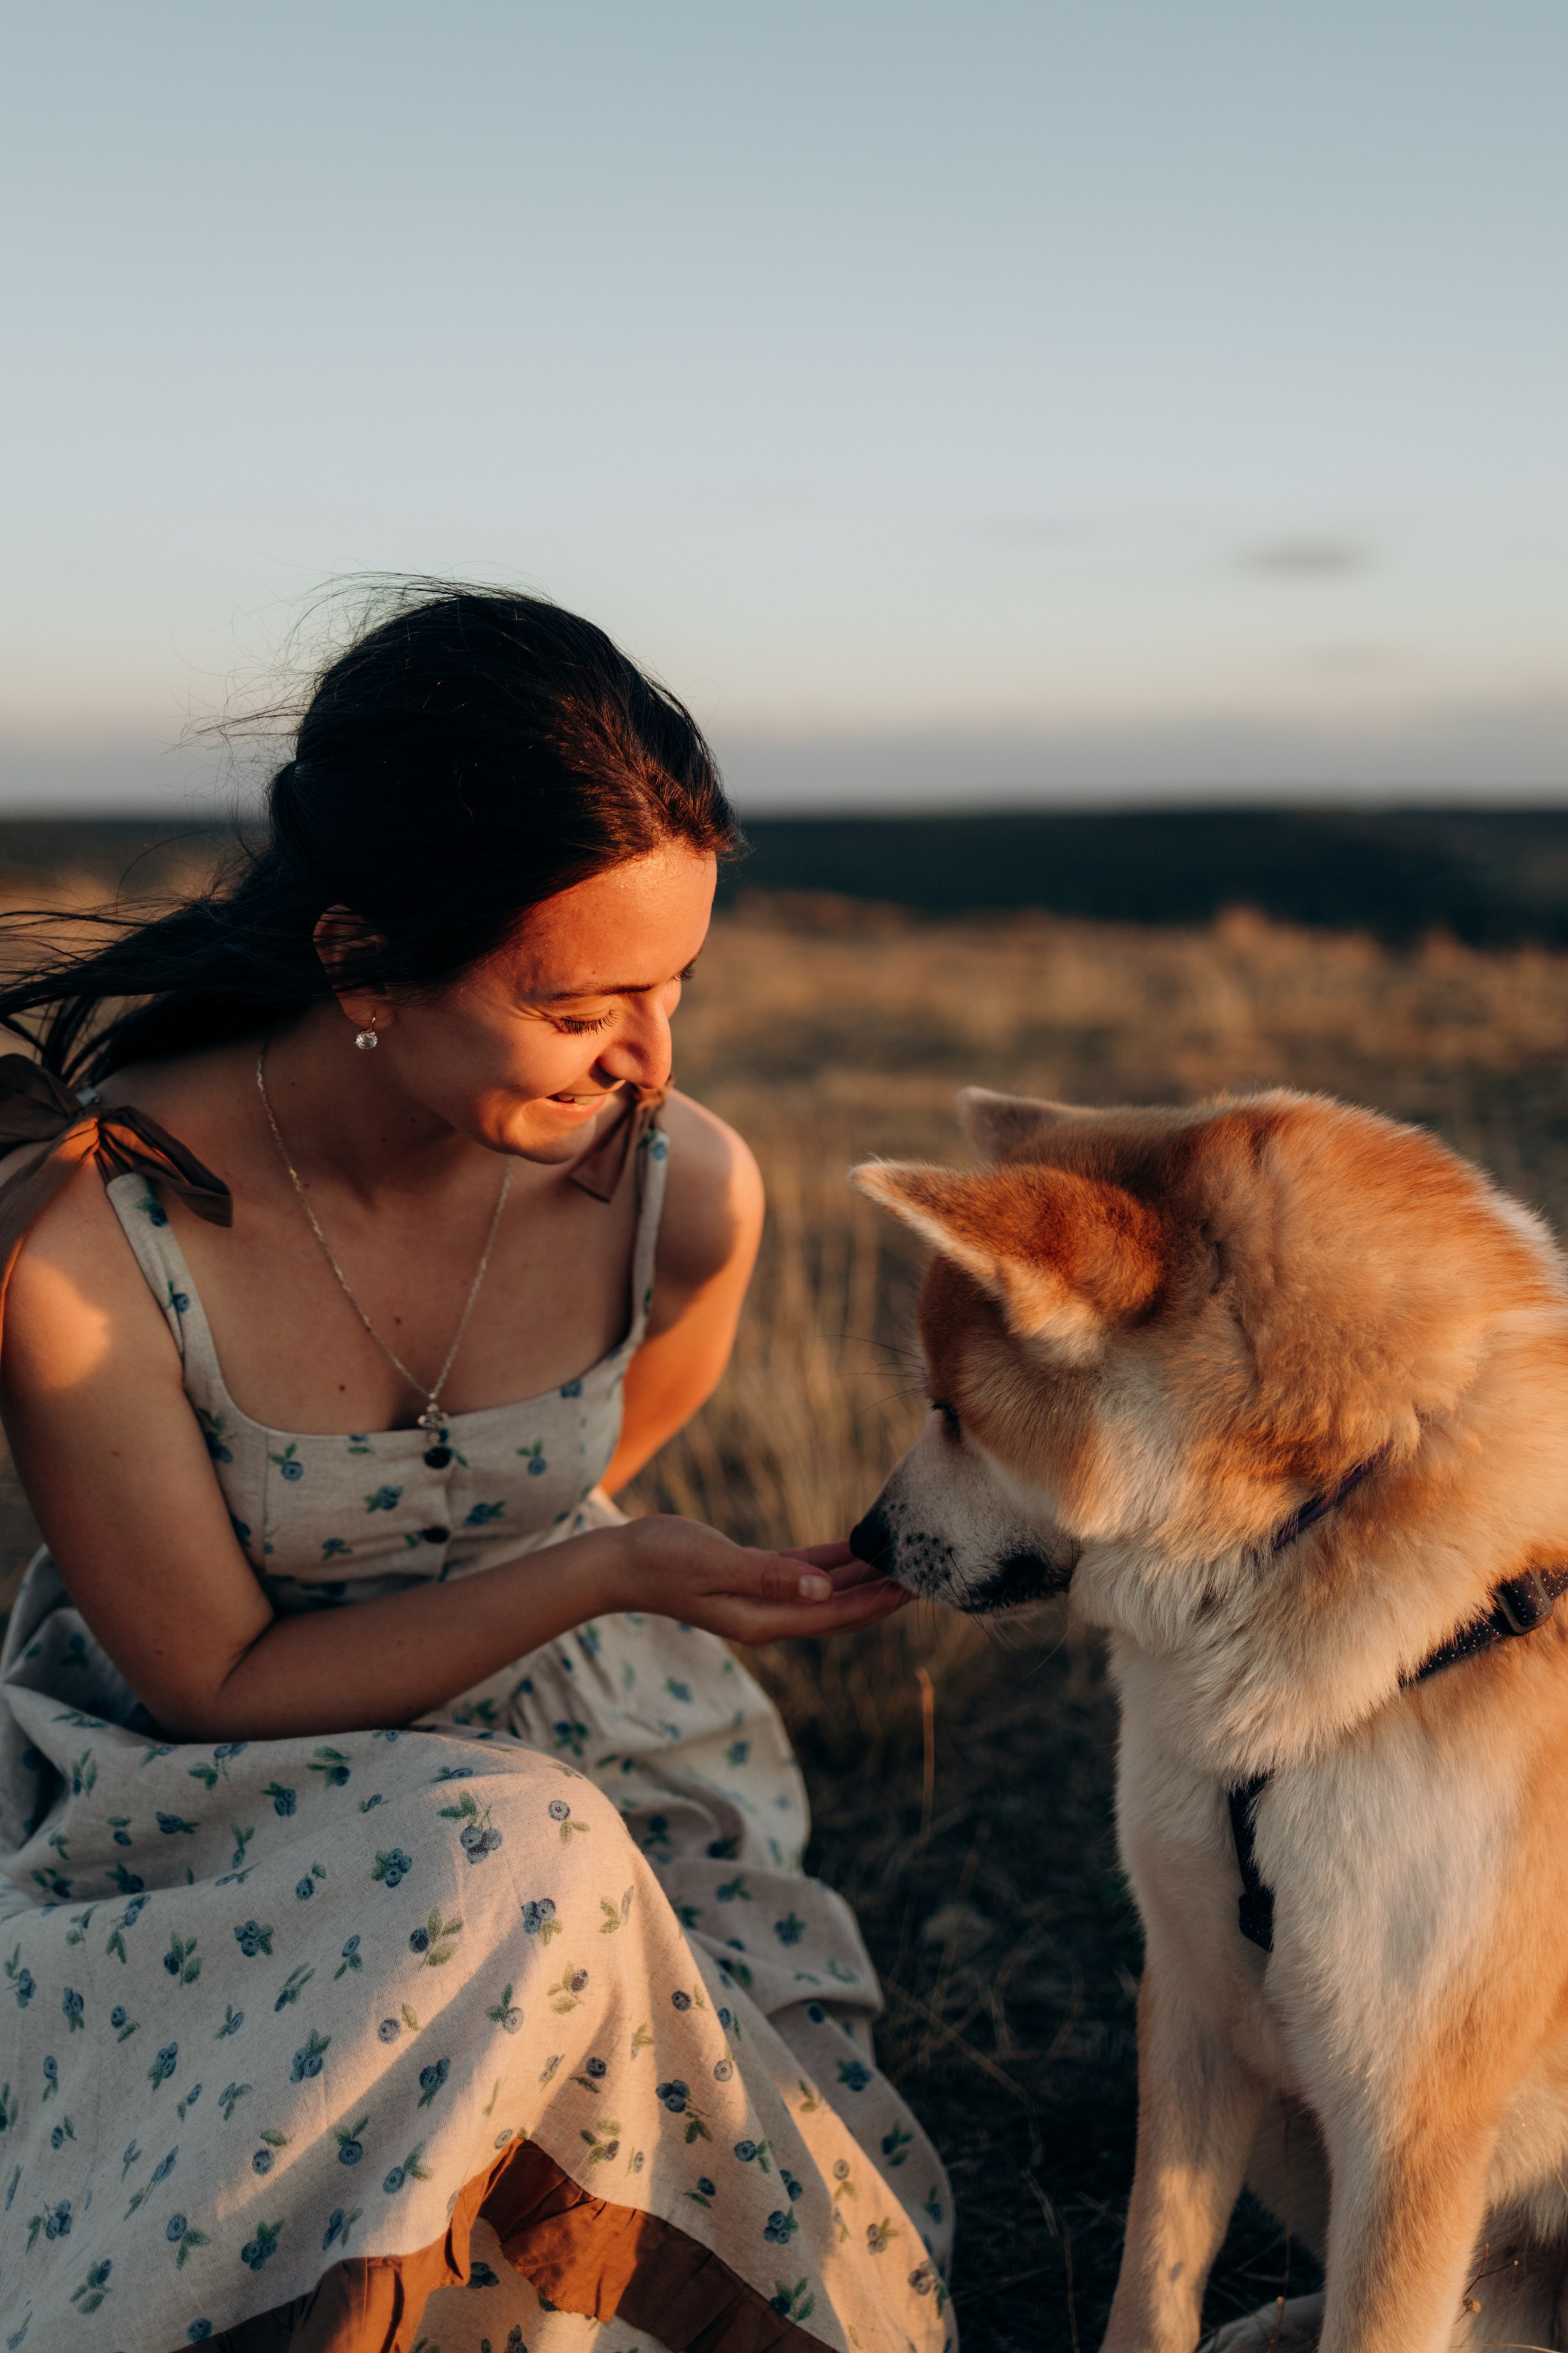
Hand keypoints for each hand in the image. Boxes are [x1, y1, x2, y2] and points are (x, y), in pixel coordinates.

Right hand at [615, 1518, 907, 1645]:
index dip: (876, 1603)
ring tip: (903, 1559)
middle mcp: (768, 1615)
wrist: (621, 1561)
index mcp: (763, 1620)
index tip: (915, 1586)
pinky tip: (858, 1547)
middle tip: (927, 1573)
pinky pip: (805, 1572)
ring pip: (826, 1591)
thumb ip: (770, 1578)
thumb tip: (823, 1592)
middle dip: (880, 1594)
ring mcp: (761, 1598)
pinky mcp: (754, 1576)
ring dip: (862, 1578)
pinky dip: (832, 1563)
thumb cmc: (662, 1560)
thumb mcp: (716, 1565)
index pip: (834, 1617)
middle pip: (838, 1610)